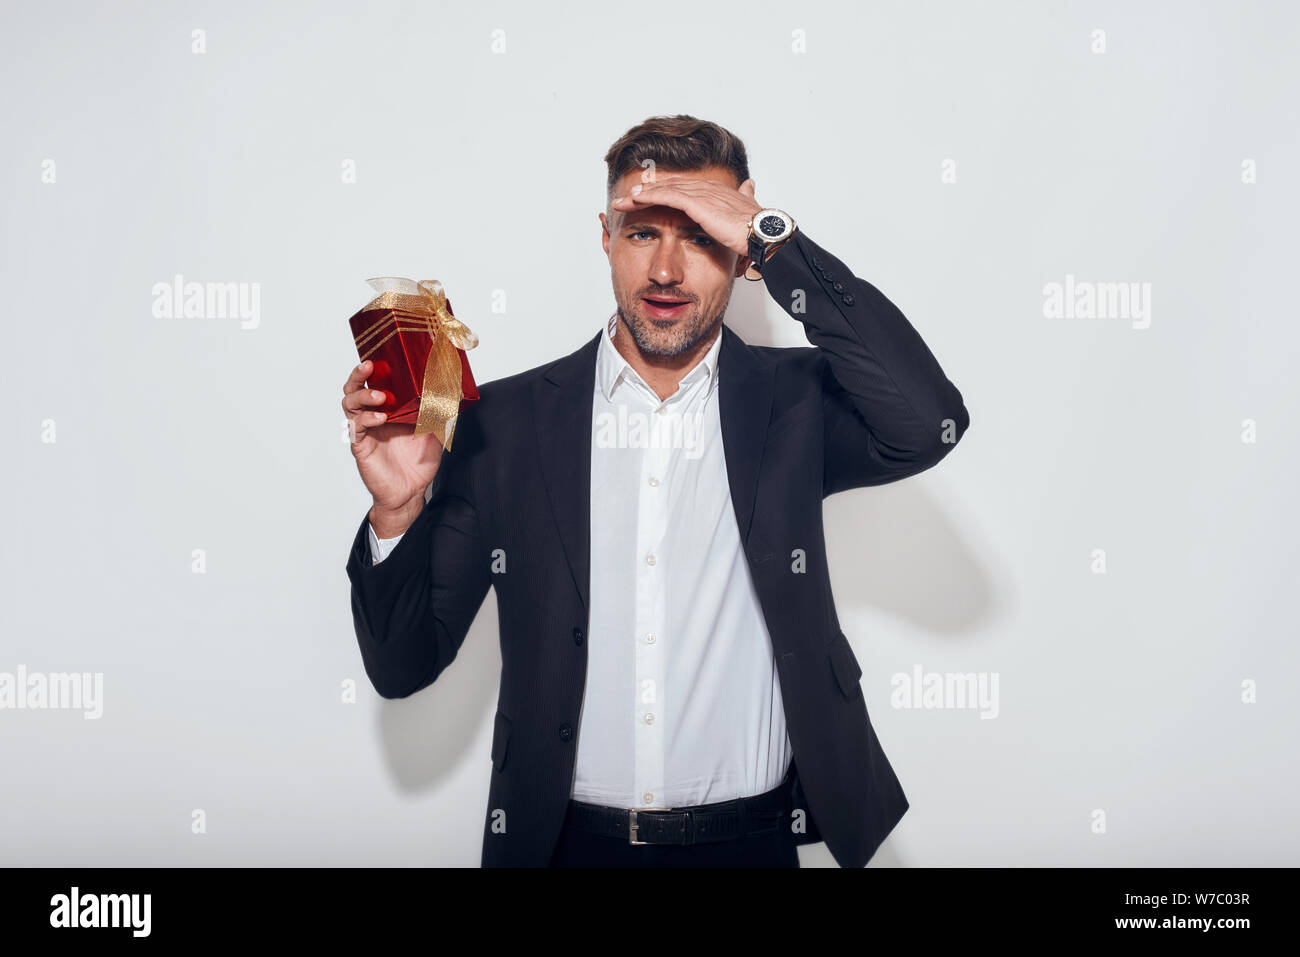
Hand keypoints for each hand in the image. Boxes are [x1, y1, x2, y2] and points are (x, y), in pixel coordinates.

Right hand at [342, 359, 443, 519]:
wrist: (410, 492)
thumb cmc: (418, 462)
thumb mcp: (435, 432)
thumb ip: (439, 413)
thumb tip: (453, 393)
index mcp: (387, 409)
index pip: (373, 383)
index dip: (372, 369)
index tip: (380, 356)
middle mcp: (372, 417)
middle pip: (354, 389)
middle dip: (358, 375)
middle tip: (369, 366)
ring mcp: (364, 431)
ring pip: (349, 405)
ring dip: (363, 396)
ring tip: (380, 396)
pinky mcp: (361, 446)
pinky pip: (356, 428)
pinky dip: (367, 420)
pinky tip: (381, 418)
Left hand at [610, 177, 761, 257]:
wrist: (764, 234)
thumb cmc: (757, 229)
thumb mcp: (748, 210)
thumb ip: (745, 197)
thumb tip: (749, 184)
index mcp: (716, 192)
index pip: (684, 189)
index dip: (664, 192)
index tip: (649, 196)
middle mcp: (707, 189)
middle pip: (670, 187)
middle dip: (647, 191)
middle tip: (628, 196)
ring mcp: (702, 194)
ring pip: (664, 189)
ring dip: (641, 193)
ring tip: (623, 198)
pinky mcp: (697, 203)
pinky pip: (667, 196)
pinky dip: (649, 196)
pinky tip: (635, 198)